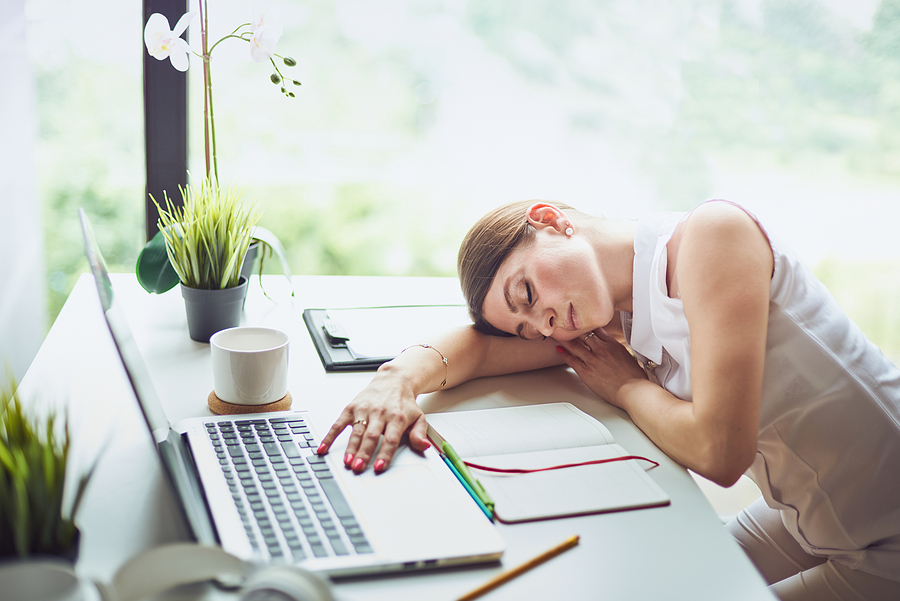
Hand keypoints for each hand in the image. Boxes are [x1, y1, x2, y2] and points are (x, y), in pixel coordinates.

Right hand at [316, 370, 430, 473]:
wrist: (394, 380)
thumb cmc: (404, 403)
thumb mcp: (418, 417)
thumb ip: (420, 434)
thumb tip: (424, 446)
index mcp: (396, 417)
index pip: (390, 439)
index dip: (385, 453)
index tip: (379, 466)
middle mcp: (380, 413)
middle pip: (371, 436)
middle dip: (364, 453)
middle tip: (359, 467)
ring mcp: (364, 410)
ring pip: (356, 431)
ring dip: (350, 447)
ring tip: (347, 461)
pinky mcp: (352, 408)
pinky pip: (339, 423)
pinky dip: (330, 436)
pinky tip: (324, 448)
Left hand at [556, 328, 647, 407]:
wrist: (632, 390)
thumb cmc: (635, 379)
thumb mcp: (630, 358)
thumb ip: (621, 353)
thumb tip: (621, 354)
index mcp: (614, 345)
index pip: (598, 330)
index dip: (589, 326)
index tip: (584, 324)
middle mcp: (602, 349)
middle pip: (584, 334)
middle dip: (575, 330)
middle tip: (567, 326)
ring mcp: (592, 360)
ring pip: (575, 345)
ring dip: (566, 339)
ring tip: (559, 335)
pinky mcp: (586, 371)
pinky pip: (571, 359)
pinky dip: (564, 354)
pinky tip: (559, 349)